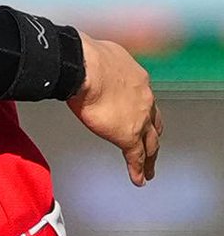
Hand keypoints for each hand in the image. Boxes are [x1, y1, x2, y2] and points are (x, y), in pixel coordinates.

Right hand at [66, 32, 161, 186]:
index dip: (144, 110)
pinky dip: (139, 170)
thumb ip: (96, 66)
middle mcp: (144, 97)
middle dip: (154, 135)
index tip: (140, 116)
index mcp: (136, 78)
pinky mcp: (129, 136)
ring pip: (151, 143)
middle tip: (152, 146)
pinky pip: (136, 157)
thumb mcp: (96, 56)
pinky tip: (139, 178)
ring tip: (149, 169)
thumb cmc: (85, 59)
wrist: (85, 67)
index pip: (144, 99)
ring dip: (150, 156)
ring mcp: (139, 118)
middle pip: (154, 123)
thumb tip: (81, 64)